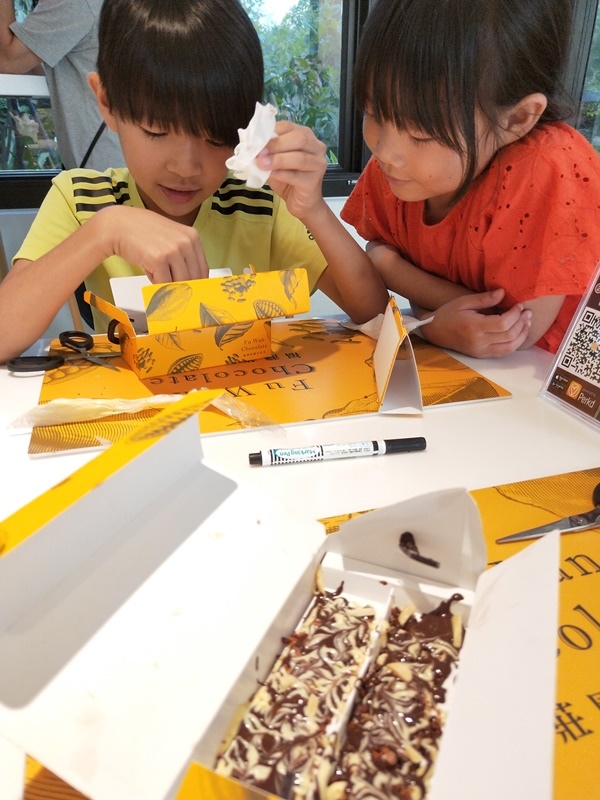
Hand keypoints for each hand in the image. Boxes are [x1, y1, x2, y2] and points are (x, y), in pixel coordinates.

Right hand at [98, 206, 209, 282]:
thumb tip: (191, 281)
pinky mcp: (159, 259)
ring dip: (168, 284)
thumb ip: (183, 255)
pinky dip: (156, 284)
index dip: (196, 283)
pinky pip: (164, 283)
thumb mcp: (170, 237)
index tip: (190, 291)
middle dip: (181, 287)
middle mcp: (186, 242)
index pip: (203, 269)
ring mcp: (173, 251)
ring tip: (156, 272)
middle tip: (170, 288)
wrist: (117, 225)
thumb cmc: (142, 232)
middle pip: (193, 279)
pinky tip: (148, 270)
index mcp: (192, 236)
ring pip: (179, 283)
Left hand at [255, 120, 327, 223]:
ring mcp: (318, 164)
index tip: (255, 140)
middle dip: (276, 144)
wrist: (302, 203)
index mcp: (306, 136)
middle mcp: (316, 147)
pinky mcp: (314, 181)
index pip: (288, 126)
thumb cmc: (288, 180)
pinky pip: (296, 176)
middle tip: (259, 152)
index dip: (271, 131)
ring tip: (261, 163)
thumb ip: (268, 152)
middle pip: (299, 138)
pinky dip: (280, 174)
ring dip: (277, 159)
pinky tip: (269, 175)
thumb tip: (251, 145)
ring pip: (299, 157)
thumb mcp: (274, 162)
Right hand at [415, 289, 532, 357]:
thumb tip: (503, 293)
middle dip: (522, 323)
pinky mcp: (481, 355)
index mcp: (474, 327)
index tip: (519, 305)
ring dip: (522, 335)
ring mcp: (480, 351)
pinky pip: (503, 353)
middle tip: (527, 313)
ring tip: (526, 323)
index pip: (503, 324)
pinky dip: (514, 344)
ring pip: (509, 348)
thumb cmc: (448, 314)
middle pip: (509, 336)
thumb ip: (485, 299)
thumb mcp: (464, 302)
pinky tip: (518, 333)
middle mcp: (478, 342)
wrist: (434, 332)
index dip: (515, 315)